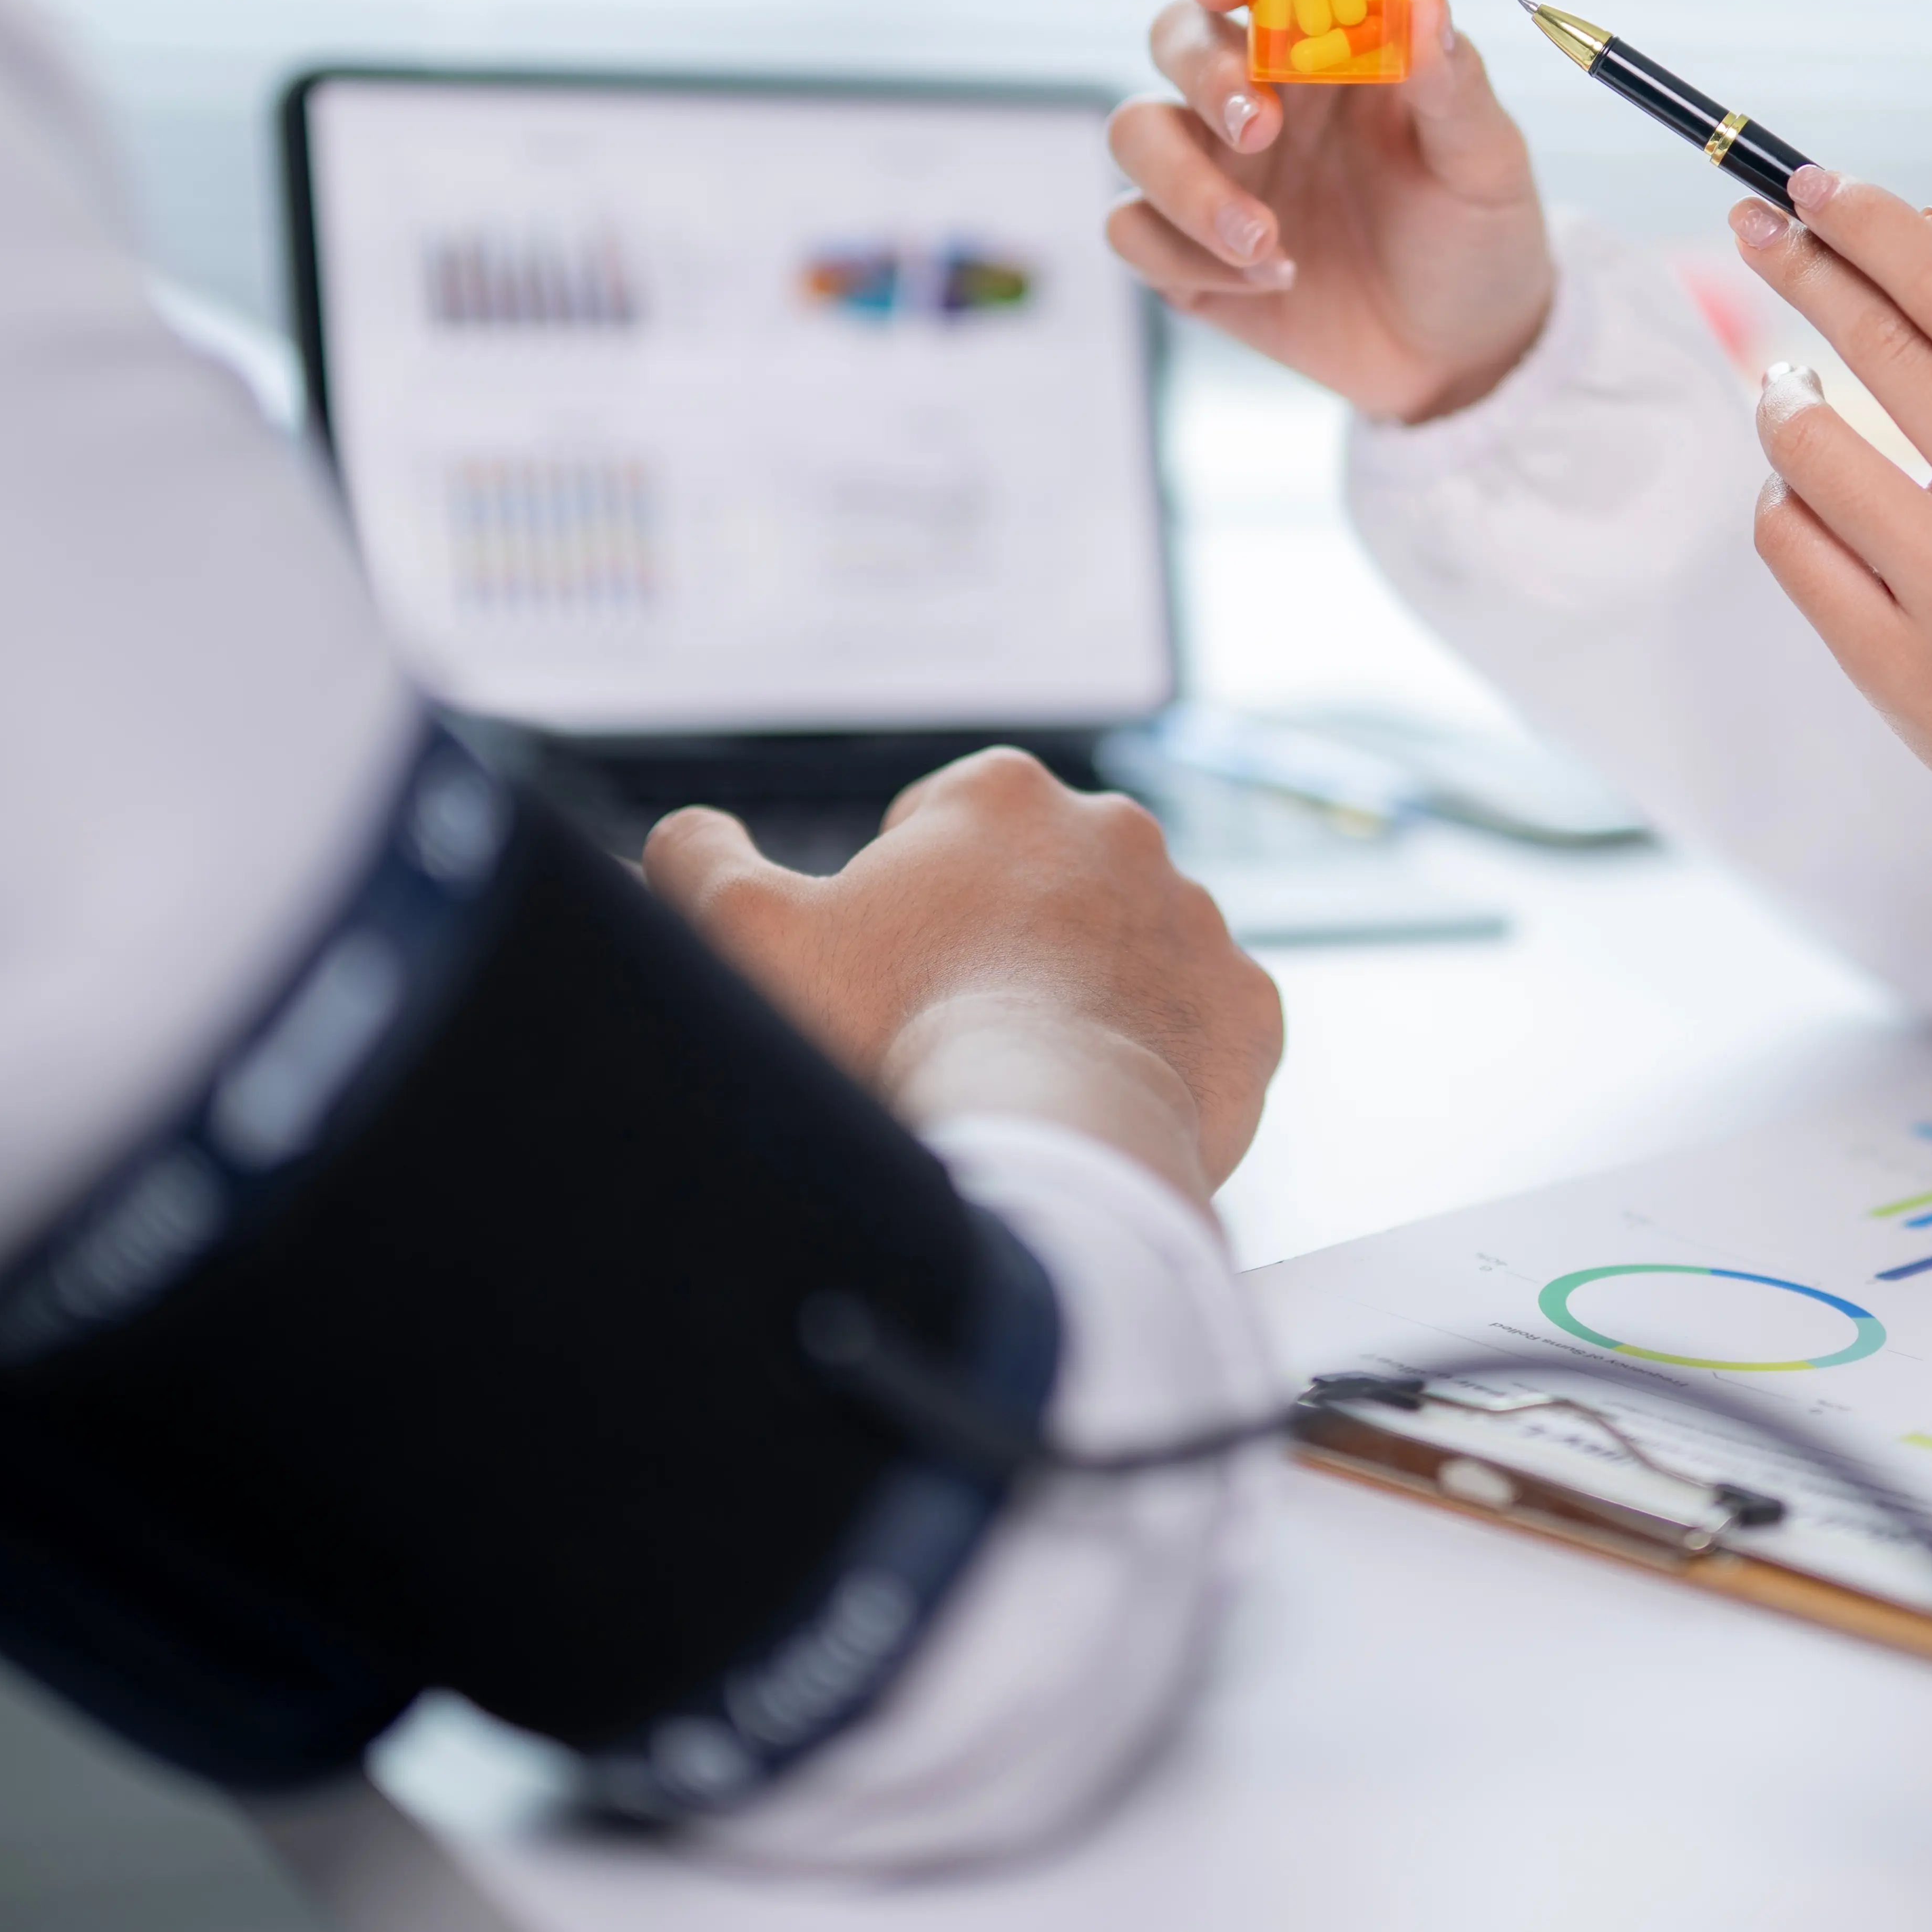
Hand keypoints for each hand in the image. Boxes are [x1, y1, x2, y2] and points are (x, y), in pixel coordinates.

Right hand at [642, 749, 1281, 1207]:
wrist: (1039, 1138)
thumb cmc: (894, 1034)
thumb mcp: (749, 934)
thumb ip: (697, 862)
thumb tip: (683, 836)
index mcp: (1003, 793)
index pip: (940, 823)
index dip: (901, 901)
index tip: (891, 969)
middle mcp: (1118, 832)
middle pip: (1041, 883)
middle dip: (1002, 939)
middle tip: (954, 1024)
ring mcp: (1195, 919)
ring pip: (1126, 950)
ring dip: (1085, 993)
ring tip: (1030, 1067)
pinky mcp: (1248, 1006)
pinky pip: (1201, 1024)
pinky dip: (1162, 1056)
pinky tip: (1104, 1095)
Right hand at [1104, 0, 1556, 423]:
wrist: (1462, 354)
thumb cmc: (1477, 236)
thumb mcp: (1485, 162)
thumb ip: (1453, 86)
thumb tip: (1426, 1)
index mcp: (1324, 50)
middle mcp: (1256, 95)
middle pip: (1174, 38)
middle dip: (1203, 75)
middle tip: (1260, 128)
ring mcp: (1213, 171)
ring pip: (1132, 133)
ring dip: (1185, 183)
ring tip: (1266, 240)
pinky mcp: (1188, 249)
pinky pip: (1130, 230)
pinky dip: (1184, 255)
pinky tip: (1271, 281)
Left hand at [1734, 169, 1931, 851]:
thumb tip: (1922, 233)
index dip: (1871, 225)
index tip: (1812, 186)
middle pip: (1880, 346)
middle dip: (1802, 266)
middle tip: (1753, 227)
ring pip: (1810, 446)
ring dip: (1782, 398)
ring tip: (1789, 390)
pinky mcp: (1897, 664)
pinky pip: (1792, 543)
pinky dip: (1782, 498)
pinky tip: (1805, 491)